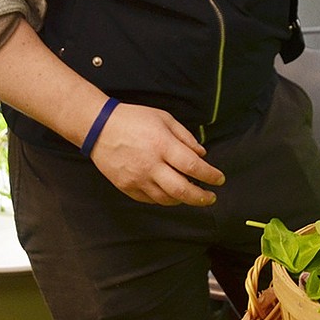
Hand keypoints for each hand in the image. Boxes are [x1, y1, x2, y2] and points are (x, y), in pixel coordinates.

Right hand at [87, 102, 225, 205]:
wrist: (100, 128)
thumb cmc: (135, 119)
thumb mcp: (164, 119)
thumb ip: (185, 137)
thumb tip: (202, 154)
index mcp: (162, 145)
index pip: (192, 166)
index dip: (210, 175)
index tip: (219, 179)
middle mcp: (151, 165)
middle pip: (181, 190)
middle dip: (201, 197)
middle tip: (211, 198)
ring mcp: (137, 179)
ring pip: (166, 199)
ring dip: (183, 200)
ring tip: (192, 195)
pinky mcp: (126, 187)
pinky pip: (150, 200)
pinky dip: (164, 199)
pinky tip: (171, 194)